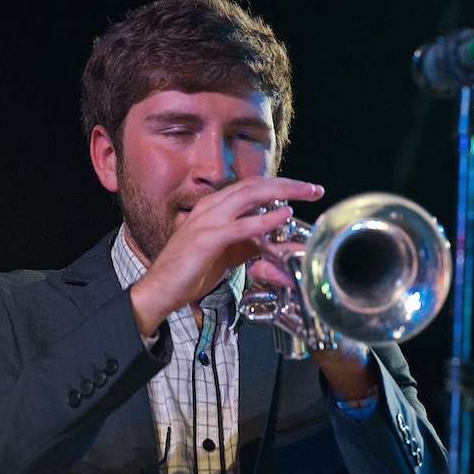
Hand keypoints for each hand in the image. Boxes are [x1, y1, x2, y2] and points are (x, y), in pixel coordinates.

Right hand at [129, 177, 323, 335]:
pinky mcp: (207, 239)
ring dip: (281, 192)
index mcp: (214, 206)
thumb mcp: (227, 254)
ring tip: (305, 193)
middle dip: (287, 184)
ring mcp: (207, 220)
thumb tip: (274, 243)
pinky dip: (264, 219)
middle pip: (254, 184)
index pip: (252, 187)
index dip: (280, 185)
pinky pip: (241, 226)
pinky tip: (283, 215)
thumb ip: (249, 244)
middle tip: (313, 189)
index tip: (305, 190)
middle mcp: (210, 206)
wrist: (160, 289)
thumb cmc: (190, 271)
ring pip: (249, 196)